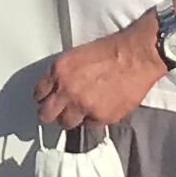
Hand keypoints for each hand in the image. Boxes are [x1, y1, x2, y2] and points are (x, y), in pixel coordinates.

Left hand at [36, 21, 167, 135]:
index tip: (47, 100)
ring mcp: (84, 106)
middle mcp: (68, 90)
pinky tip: (100, 107)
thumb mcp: (77, 55)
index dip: (43, 98)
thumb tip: (55, 88)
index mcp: (59, 71)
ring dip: (72, 118)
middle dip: (50, 114)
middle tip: (56, 113)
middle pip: (46, 114)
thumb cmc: (111, 51)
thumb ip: (62, 74)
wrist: (136, 56)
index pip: (38, 94)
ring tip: (81, 110)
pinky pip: (89, 125)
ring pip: (67, 123)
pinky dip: (93, 119)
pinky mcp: (101, 117)